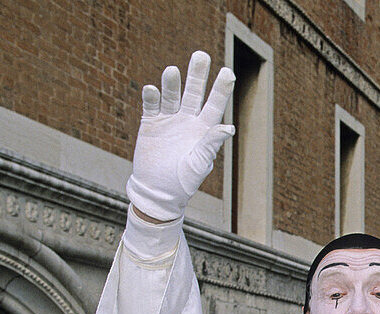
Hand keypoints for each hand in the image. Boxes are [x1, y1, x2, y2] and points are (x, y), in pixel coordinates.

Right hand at [126, 51, 234, 221]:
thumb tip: (229, 128)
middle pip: (194, 92)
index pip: (214, 104)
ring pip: (172, 95)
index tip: (228, 72)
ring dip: (172, 83)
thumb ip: (211, 143)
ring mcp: (168, 120)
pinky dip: (151, 97)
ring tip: (172, 70)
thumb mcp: (200, 163)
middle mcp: (187, 120)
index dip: (221, 89)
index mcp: (203, 129)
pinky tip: (152, 89)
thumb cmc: (183, 182)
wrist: (158, 192)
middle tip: (201, 55)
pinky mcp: (150, 124)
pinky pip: (151, 106)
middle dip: (197, 75)